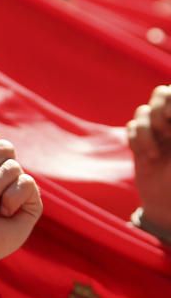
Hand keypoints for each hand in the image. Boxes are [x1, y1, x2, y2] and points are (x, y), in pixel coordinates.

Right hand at [128, 85, 170, 230]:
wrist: (167, 204)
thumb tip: (169, 111)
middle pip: (161, 93)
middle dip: (159, 110)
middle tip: (166, 131)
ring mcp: (157, 130)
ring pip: (143, 112)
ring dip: (146, 133)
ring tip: (155, 154)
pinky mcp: (140, 141)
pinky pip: (131, 128)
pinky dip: (137, 142)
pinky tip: (147, 158)